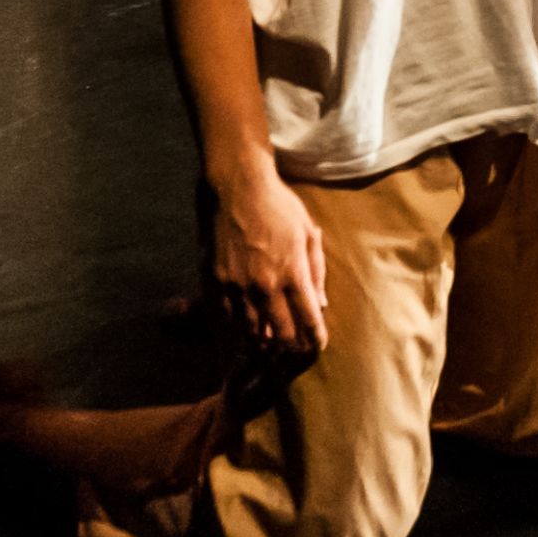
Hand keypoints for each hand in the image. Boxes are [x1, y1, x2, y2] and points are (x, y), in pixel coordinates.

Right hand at [208, 156, 329, 354]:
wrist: (238, 188)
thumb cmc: (280, 206)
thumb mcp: (309, 232)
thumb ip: (316, 270)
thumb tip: (320, 303)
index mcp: (293, 272)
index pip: (308, 318)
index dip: (315, 337)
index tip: (318, 345)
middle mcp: (265, 285)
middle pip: (280, 332)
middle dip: (291, 345)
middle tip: (296, 348)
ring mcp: (238, 285)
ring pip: (252, 329)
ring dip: (265, 338)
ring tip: (272, 342)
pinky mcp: (216, 282)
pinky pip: (228, 316)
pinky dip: (239, 325)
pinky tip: (246, 326)